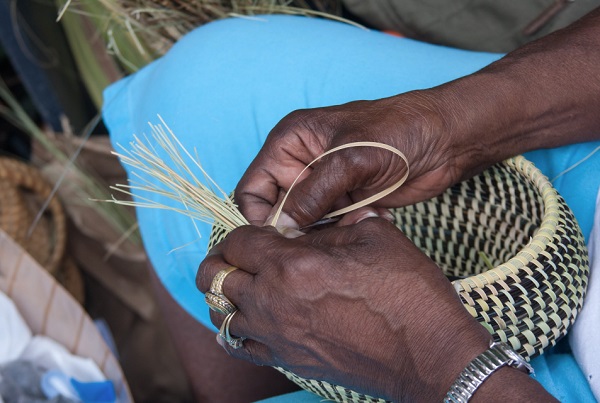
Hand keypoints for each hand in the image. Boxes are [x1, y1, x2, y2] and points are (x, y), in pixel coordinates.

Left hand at [197, 218, 491, 401]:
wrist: (428, 354)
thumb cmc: (407, 293)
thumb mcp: (375, 237)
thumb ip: (335, 224)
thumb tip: (318, 220)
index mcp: (292, 264)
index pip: (236, 241)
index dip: (243, 231)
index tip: (260, 232)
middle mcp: (272, 301)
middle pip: (213, 276)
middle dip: (222, 259)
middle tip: (242, 255)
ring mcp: (276, 335)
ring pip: (220, 312)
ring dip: (227, 293)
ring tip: (246, 284)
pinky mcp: (287, 360)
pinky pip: (238, 345)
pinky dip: (237, 327)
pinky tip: (253, 318)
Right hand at [235, 91, 471, 227]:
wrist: (446, 139)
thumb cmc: (398, 131)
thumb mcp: (349, 159)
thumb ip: (312, 193)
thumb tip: (282, 228)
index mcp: (290, 142)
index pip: (253, 187)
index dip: (259, 216)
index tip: (279, 239)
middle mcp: (301, 164)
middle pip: (276, 210)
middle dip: (295, 227)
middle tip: (321, 237)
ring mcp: (324, 185)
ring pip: (304, 223)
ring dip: (324, 230)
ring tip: (355, 219)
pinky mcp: (345, 202)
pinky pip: (330, 227)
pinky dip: (345, 230)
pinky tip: (372, 215)